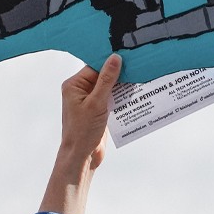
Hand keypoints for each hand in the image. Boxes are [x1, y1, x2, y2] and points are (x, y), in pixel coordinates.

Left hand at [40, 54, 122, 213]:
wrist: (82, 156)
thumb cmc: (83, 131)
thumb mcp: (97, 103)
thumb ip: (106, 79)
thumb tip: (115, 58)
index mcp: (74, 85)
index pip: (95, 66)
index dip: (112, 63)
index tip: (129, 57)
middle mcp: (80, 90)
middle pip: (103, 75)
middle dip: (120, 74)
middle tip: (138, 67)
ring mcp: (90, 100)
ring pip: (110, 86)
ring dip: (123, 85)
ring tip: (139, 79)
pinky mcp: (98, 109)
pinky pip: (112, 97)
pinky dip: (122, 96)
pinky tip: (134, 94)